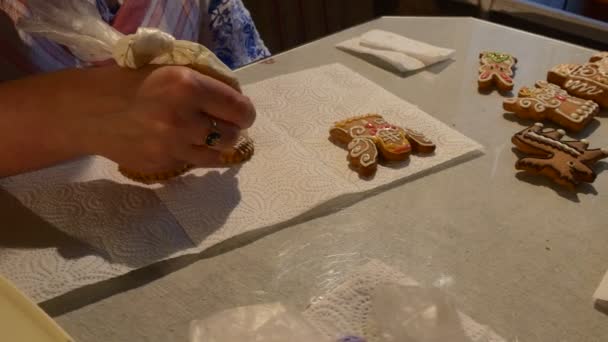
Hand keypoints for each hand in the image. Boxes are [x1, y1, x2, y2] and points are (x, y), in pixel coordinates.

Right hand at [88, 66, 255, 173]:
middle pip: (233, 135)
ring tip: (208, 137)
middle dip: (233, 130)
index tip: (242, 113)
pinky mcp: (163, 165)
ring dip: (218, 146)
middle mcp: (184, 118)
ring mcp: (173, 146)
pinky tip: (181, 143)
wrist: (89, 112)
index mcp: (188, 85)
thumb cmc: (131, 84)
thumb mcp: (169, 70)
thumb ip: (203, 84)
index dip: (246, 112)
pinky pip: (194, 163)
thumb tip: (236, 101)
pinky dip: (194, 154)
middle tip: (224, 125)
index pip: (239, 107)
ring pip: (219, 155)